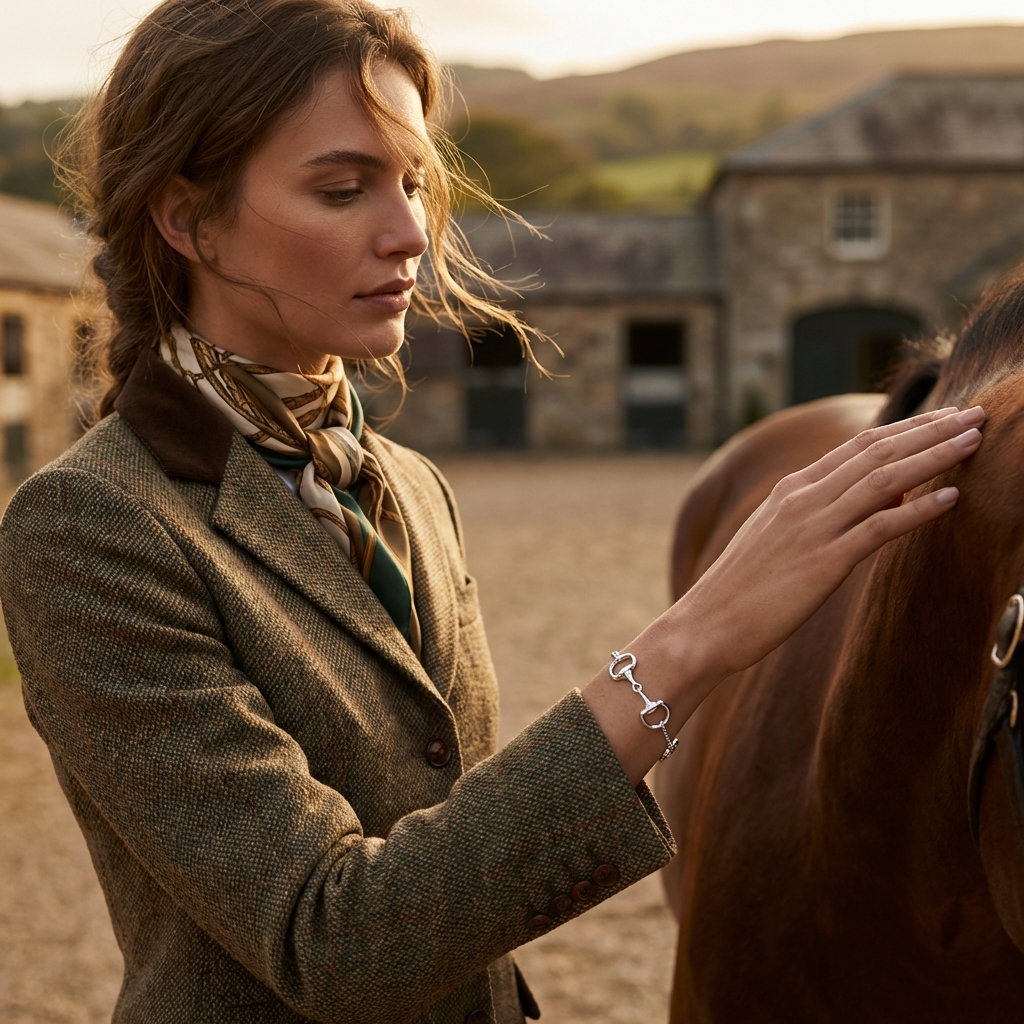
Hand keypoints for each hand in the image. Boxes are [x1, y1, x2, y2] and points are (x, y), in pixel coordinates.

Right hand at [680, 404, 981, 680]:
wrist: (705, 625)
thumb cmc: (742, 589)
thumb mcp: (779, 538)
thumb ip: (826, 514)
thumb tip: (888, 498)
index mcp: (792, 489)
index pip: (859, 444)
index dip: (908, 426)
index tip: (946, 415)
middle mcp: (803, 498)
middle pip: (878, 451)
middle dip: (932, 429)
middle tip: (977, 412)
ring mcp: (812, 528)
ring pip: (884, 480)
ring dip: (934, 456)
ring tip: (975, 440)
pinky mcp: (822, 563)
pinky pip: (879, 529)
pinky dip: (918, 510)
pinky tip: (952, 498)